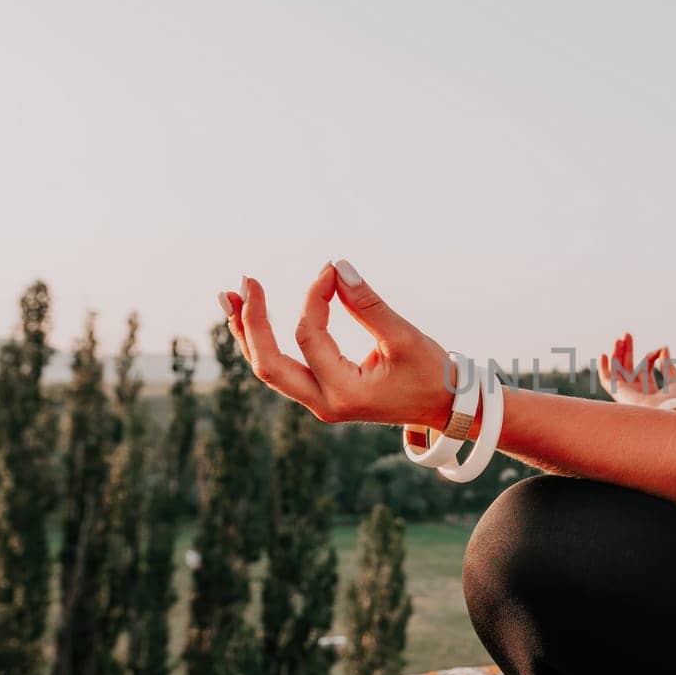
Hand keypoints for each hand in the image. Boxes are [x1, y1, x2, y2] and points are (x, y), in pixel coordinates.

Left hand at [219, 260, 458, 427]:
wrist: (445, 407)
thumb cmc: (431, 373)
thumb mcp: (403, 337)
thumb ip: (368, 304)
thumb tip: (336, 266)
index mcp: (344, 392)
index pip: (310, 336)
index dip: (314, 297)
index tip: (329, 270)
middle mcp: (325, 403)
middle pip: (267, 364)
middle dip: (252, 322)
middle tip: (246, 282)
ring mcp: (320, 402)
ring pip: (268, 369)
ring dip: (248, 332)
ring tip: (230, 296)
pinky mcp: (322, 395)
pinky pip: (282, 369)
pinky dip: (264, 342)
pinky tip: (250, 319)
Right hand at [598, 331, 675, 408]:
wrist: (664, 411)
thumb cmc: (673, 401)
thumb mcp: (675, 380)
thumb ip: (668, 364)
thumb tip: (664, 348)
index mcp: (649, 388)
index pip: (646, 366)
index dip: (652, 356)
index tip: (659, 351)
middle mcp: (635, 390)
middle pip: (627, 366)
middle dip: (627, 350)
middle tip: (627, 334)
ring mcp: (626, 391)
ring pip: (616, 370)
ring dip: (616, 354)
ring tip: (619, 339)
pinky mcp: (617, 392)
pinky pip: (606, 380)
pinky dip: (603, 368)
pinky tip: (604, 354)